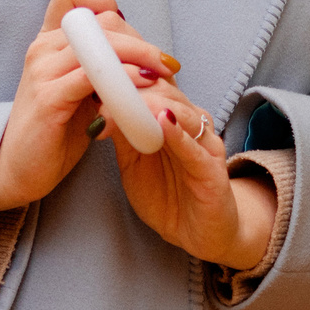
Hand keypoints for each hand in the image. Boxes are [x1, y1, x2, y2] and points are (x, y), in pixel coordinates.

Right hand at [0, 0, 176, 209]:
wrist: (19, 169)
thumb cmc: (55, 130)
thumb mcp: (77, 88)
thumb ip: (98, 63)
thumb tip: (138, 50)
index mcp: (48, 41)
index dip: (107, 3)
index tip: (134, 33)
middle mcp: (42, 49)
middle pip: (101, 20)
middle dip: (140, 40)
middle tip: (165, 63)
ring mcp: (43, 71)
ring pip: (102, 45)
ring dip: (139, 57)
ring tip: (161, 75)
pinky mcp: (49, 98)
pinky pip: (93, 76)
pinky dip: (123, 80)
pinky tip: (139, 90)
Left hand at [112, 77, 275, 270]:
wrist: (198, 235)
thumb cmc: (167, 194)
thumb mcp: (133, 161)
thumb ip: (122, 133)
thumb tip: (97, 102)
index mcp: (173, 118)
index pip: (152, 84)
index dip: (126, 77)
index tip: (96, 75)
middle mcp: (192, 125)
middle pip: (166, 93)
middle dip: (134, 88)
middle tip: (105, 88)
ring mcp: (205, 146)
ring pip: (183, 114)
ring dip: (154, 104)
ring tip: (130, 99)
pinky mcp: (214, 171)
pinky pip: (195, 149)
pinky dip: (179, 135)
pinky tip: (165, 123)